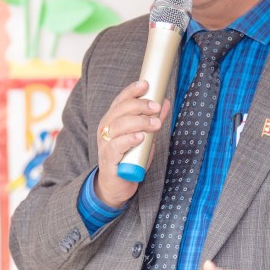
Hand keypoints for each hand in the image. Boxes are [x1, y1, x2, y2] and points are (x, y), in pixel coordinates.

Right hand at [95, 80, 170, 206]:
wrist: (117, 185)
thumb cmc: (130, 157)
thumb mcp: (144, 137)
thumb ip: (152, 120)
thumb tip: (165, 102)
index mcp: (113, 120)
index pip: (120, 100)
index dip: (132, 91)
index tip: (146, 84)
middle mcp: (106, 129)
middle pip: (120, 110)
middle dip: (140, 105)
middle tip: (156, 107)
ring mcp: (105, 144)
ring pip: (118, 126)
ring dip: (139, 122)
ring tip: (155, 124)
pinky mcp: (108, 159)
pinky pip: (116, 146)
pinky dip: (129, 140)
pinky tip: (140, 137)